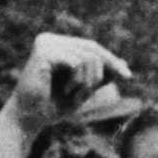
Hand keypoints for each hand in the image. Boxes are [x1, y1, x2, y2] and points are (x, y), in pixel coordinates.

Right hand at [9, 32, 133, 133]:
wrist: (30, 117)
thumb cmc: (54, 105)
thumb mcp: (85, 89)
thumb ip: (101, 76)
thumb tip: (124, 64)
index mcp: (58, 44)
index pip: (92, 47)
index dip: (111, 60)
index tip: (128, 76)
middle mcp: (50, 39)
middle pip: (93, 50)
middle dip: (100, 74)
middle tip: (87, 93)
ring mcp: (46, 43)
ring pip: (88, 57)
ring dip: (87, 82)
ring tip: (73, 93)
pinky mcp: (44, 51)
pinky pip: (77, 63)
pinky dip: (77, 82)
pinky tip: (66, 91)